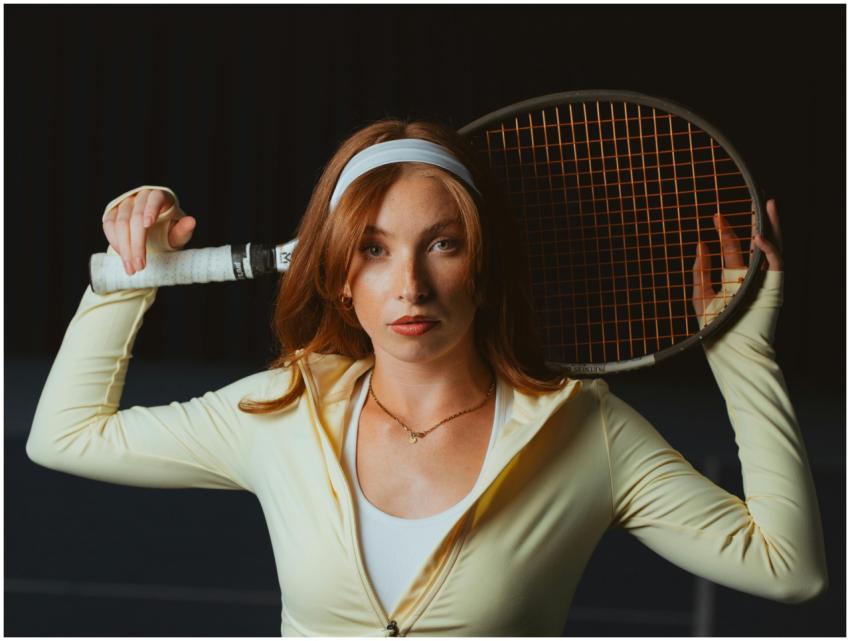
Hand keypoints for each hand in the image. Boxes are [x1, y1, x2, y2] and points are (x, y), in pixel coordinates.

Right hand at [102, 188, 196, 275]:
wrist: (155, 234)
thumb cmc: (169, 231)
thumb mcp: (178, 234)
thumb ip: (183, 230)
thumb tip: (192, 221)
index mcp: (160, 196)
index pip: (154, 200)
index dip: (150, 210)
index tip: (148, 224)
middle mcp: (141, 196)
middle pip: (135, 217)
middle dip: (137, 244)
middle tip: (140, 266)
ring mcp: (125, 204)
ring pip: (120, 223)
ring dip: (124, 248)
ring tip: (132, 268)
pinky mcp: (113, 212)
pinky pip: (109, 225)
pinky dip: (115, 242)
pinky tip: (123, 256)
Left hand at [692, 199, 783, 319]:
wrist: (731, 352)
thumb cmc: (715, 331)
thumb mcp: (701, 297)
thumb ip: (700, 272)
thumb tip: (701, 246)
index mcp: (736, 278)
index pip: (733, 249)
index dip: (726, 232)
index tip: (717, 216)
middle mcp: (753, 278)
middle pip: (756, 244)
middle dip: (755, 222)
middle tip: (752, 200)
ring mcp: (765, 282)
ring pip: (771, 249)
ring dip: (771, 227)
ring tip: (767, 205)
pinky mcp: (774, 290)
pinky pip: (776, 266)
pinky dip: (769, 251)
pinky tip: (758, 237)